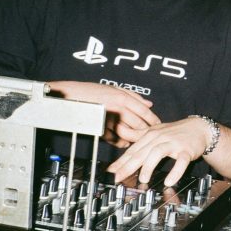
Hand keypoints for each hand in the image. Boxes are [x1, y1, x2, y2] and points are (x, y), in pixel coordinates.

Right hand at [46, 81, 160, 145]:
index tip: (159, 125)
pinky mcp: (100, 130)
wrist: (71, 97)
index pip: (144, 112)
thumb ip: (134, 96)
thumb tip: (149, 104)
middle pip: (139, 125)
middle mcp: (118, 109)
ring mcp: (109, 121)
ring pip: (129, 134)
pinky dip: (122, 143)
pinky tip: (125, 142)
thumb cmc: (92, 91)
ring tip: (140, 140)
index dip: (153, 120)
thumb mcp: (115, 88)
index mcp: (123, 98)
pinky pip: (115, 140)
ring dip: (135, 138)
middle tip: (152, 135)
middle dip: (147, 131)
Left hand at [107, 117, 210, 186]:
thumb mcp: (154, 131)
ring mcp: (173, 143)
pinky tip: (170, 180)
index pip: (132, 150)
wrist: (199, 128)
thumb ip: (137, 136)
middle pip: (141, 152)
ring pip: (158, 153)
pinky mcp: (186, 150)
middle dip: (128, 166)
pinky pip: (180, 161)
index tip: (111, 172)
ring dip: (149, 166)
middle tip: (118, 178)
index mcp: (150, 135)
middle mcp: (159, 138)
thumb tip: (120, 138)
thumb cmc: (175, 132)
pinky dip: (175, 171)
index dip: (120, 162)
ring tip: (143, 179)